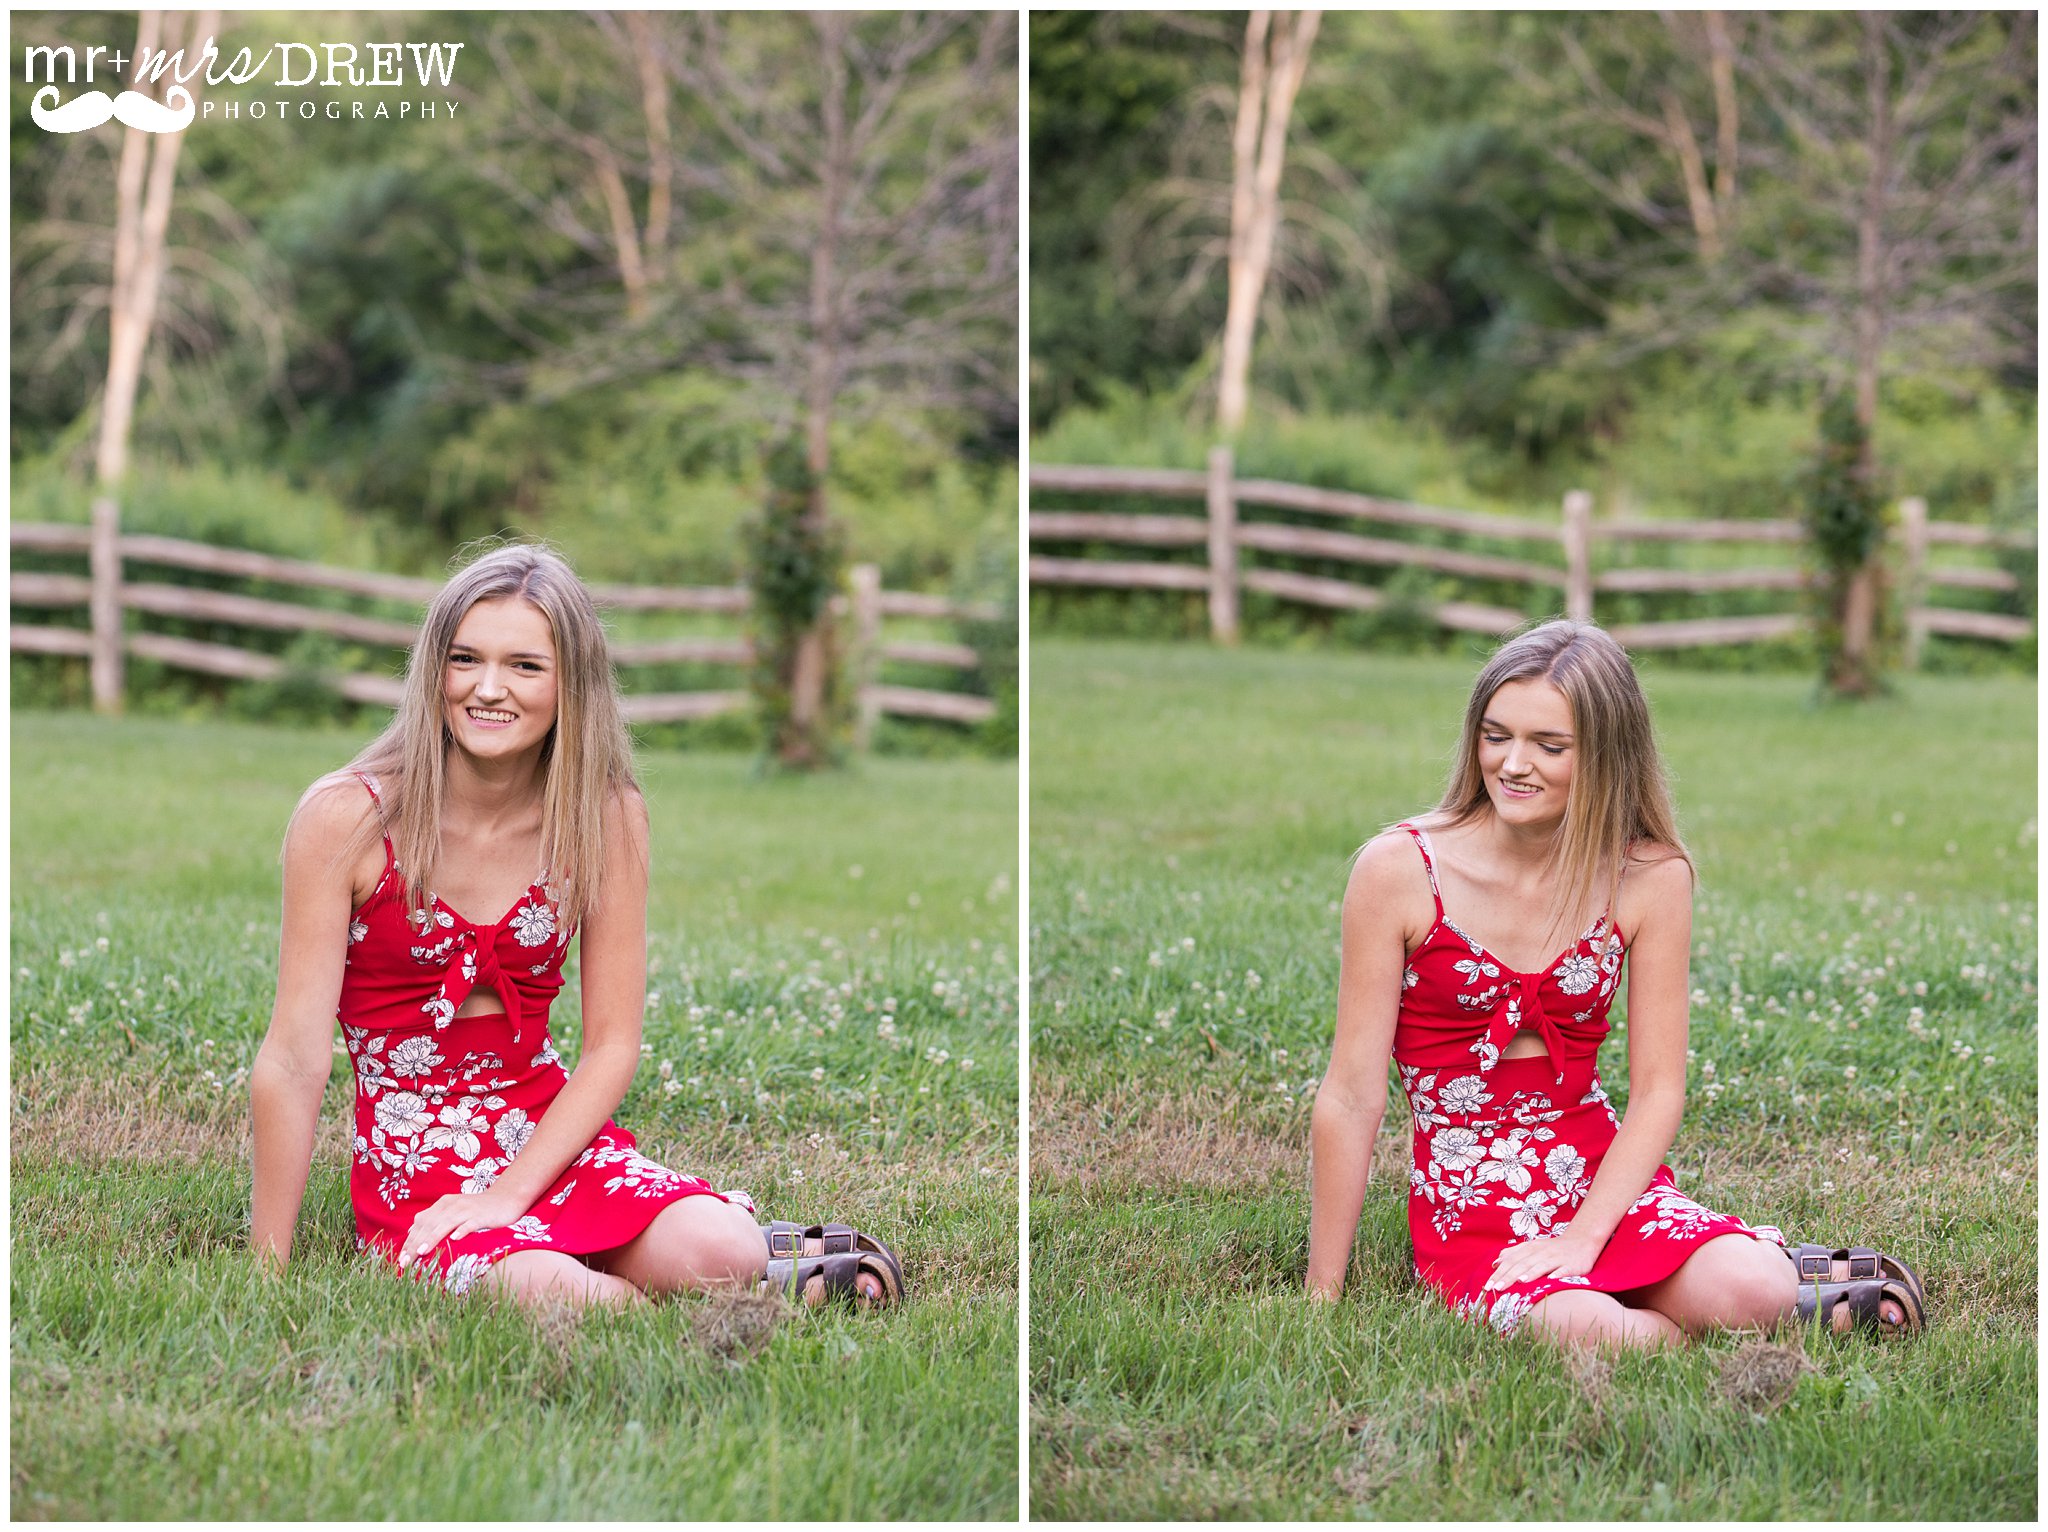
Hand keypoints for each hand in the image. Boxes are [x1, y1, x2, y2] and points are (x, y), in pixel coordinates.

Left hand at [398, 1187, 526, 1270]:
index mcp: (442, 1204)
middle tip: (406, 1262)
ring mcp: (467, 1209)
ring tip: (422, 1252)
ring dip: (432, 1237)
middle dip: (415, 1243)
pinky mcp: (482, 1215)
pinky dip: (462, 1230)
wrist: (506, 1198)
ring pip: (445, 1223)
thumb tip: (413, 1234)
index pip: (420, 1223)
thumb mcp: (454, 1213)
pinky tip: (455, 1239)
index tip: (401, 1259)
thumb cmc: (478, 1210)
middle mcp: (452, 1205)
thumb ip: (435, 1221)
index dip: (409, 1241)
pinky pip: (470, 1223)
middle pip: (429, 1224)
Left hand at [1482, 1230, 1603, 1292]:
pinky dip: (1558, 1274)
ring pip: (1542, 1265)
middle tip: (1496, 1289)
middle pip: (1522, 1264)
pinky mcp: (1572, 1265)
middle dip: (1509, 1277)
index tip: (1487, 1286)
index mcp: (1530, 1248)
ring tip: (1520, 1282)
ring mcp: (1557, 1258)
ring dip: (1531, 1273)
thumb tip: (1495, 1263)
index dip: (1499, 1273)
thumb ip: (1513, 1254)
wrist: (1581, 1241)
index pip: (1511, 1261)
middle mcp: (1541, 1252)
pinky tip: (1551, 1280)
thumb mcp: (1531, 1248)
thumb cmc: (1552, 1248)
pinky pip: (1564, 1270)